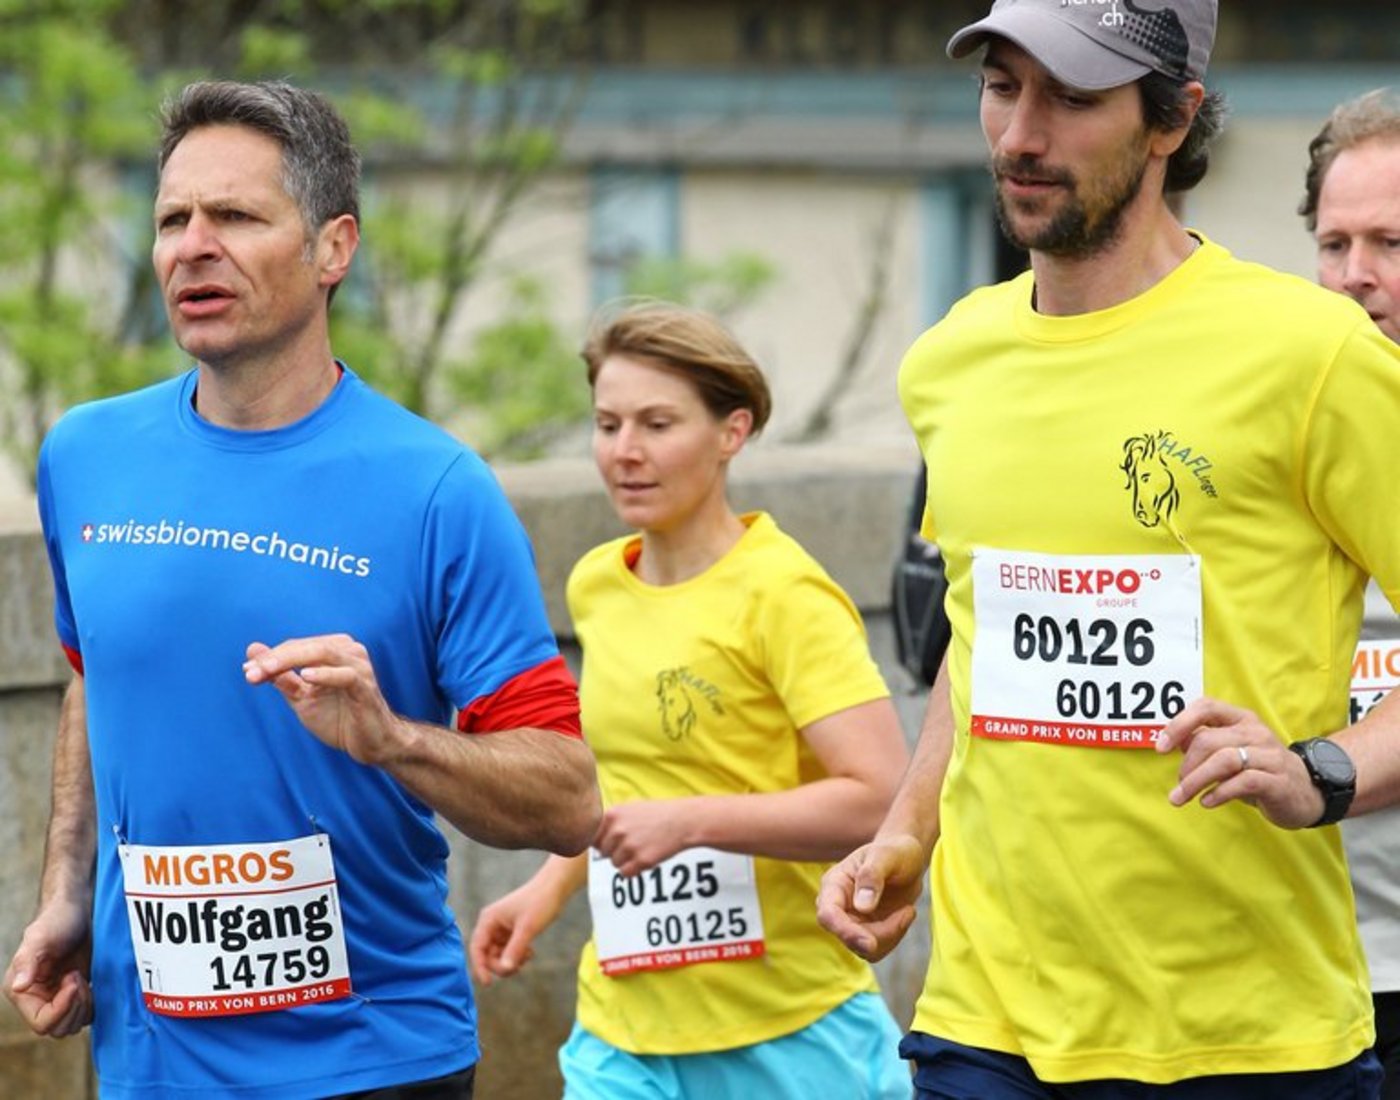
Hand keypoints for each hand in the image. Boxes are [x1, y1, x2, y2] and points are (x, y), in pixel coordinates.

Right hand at [5, 899, 92, 1037]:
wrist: (78, 910)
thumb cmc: (57, 920)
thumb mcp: (40, 937)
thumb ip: (28, 961)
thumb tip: (18, 986)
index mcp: (22, 992)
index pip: (41, 1023)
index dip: (62, 1008)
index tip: (74, 979)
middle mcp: (37, 1000)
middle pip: (58, 1029)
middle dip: (75, 1006)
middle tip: (78, 976)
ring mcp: (57, 999)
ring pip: (72, 1025)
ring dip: (84, 1005)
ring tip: (82, 976)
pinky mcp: (75, 996)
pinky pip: (85, 1015)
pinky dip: (93, 1004)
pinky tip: (92, 981)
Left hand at [244, 635, 400, 765]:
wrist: (370, 743)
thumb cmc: (339, 717)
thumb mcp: (302, 697)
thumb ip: (281, 676)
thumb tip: (252, 651)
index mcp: (334, 649)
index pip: (296, 647)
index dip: (270, 657)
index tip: (247, 670)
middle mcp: (348, 651)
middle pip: (306, 646)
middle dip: (276, 658)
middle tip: (250, 671)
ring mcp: (359, 667)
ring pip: (323, 653)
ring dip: (291, 661)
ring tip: (267, 671)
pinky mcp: (366, 687)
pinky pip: (345, 675)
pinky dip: (325, 675)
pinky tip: (306, 677)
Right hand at [468, 883, 553, 987]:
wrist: (555, 888)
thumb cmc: (539, 902)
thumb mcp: (527, 928)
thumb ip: (515, 950)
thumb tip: (505, 969)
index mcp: (488, 919)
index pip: (477, 948)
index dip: (479, 967)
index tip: (488, 983)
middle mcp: (491, 924)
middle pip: (487, 955)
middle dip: (501, 964)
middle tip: (518, 966)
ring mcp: (501, 929)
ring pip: (498, 956)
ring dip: (511, 961)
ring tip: (528, 956)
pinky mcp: (511, 932)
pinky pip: (508, 952)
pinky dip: (517, 956)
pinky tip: (530, 952)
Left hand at [594, 800, 695, 876]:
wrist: (683, 821)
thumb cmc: (655, 815)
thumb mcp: (629, 809)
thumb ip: (608, 822)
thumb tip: (588, 840)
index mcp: (612, 815)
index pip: (591, 837)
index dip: (602, 841)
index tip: (615, 839)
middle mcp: (617, 830)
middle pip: (602, 852)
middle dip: (615, 851)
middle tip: (634, 842)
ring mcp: (629, 846)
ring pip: (614, 863)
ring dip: (626, 860)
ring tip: (643, 847)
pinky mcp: (641, 860)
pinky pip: (625, 873)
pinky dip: (634, 870)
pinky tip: (646, 857)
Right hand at [816, 833, 925, 961]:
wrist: (907, 860)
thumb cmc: (894, 852)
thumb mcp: (886, 856)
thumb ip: (871, 876)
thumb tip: (862, 907)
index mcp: (834, 884)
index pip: (828, 914)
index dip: (845, 932)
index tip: (869, 943)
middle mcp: (838, 906)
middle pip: (847, 937)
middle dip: (880, 934)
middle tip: (909, 911)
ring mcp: (851, 922)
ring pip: (864, 948)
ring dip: (892, 934)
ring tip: (908, 909)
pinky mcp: (866, 933)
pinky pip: (877, 950)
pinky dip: (896, 936)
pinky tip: (905, 914)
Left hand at [1156, 696, 1324, 828]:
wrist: (1307, 793)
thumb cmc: (1260, 770)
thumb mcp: (1231, 751)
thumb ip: (1204, 743)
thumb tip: (1173, 741)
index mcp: (1241, 719)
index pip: (1206, 707)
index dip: (1179, 724)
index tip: (1160, 748)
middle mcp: (1255, 732)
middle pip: (1208, 740)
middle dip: (1186, 765)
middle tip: (1179, 785)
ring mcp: (1269, 755)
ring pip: (1223, 760)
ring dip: (1196, 781)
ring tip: (1182, 797)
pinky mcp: (1277, 780)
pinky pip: (1242, 782)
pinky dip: (1219, 792)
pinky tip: (1207, 801)